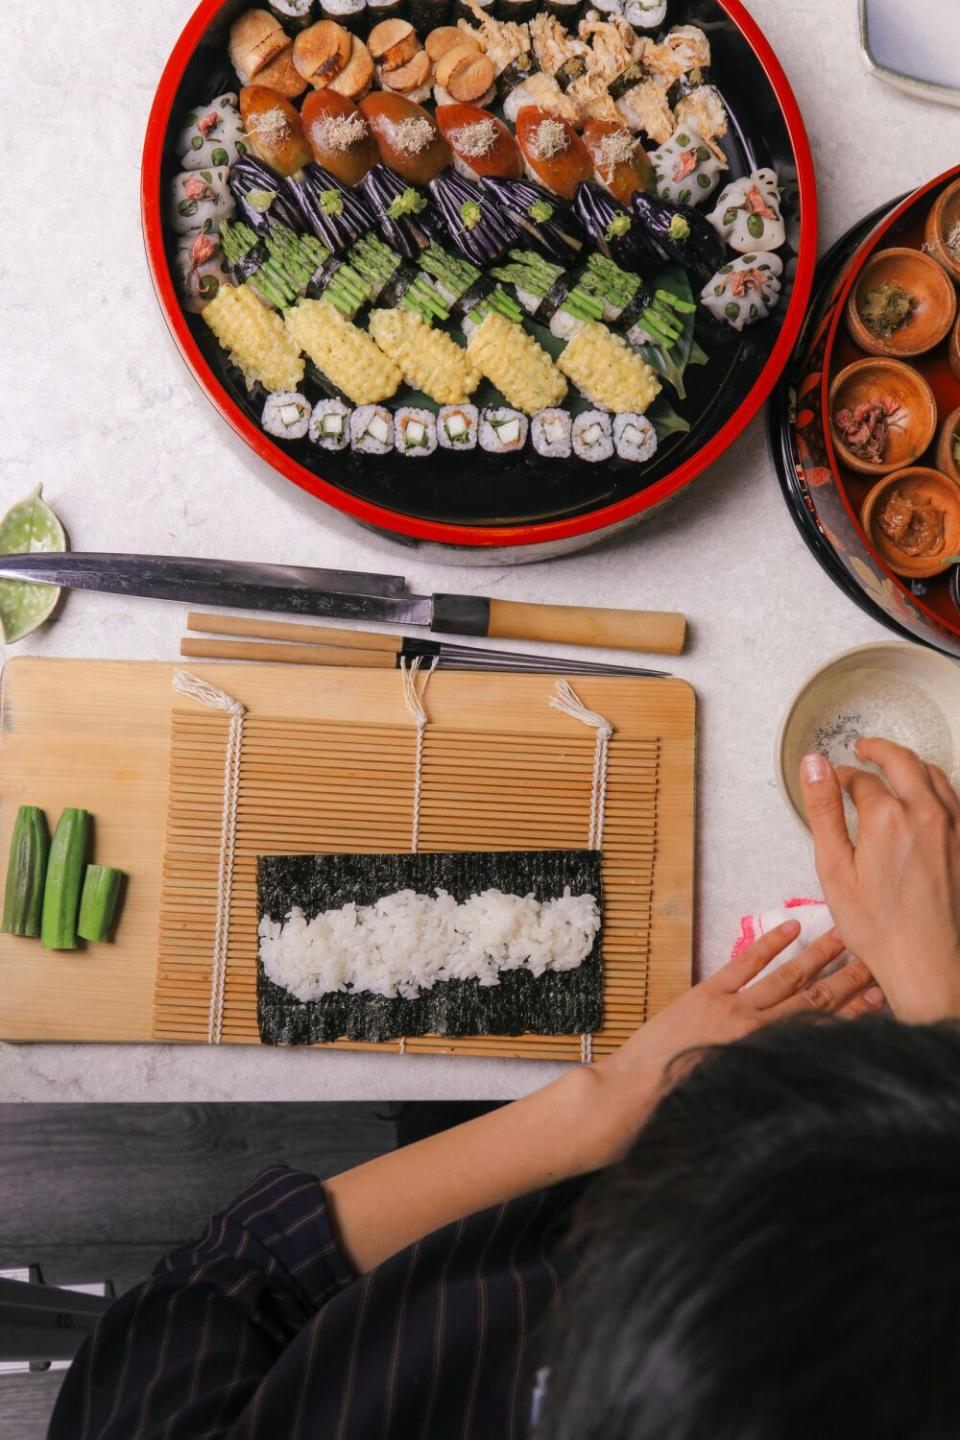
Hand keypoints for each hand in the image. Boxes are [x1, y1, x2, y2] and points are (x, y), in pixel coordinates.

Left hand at [590, 921, 880, 1164]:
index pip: (819, 1028)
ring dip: (819, 956)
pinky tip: (793, 929)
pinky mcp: (705, 995)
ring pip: (786, 977)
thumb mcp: (731, 1098)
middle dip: (847, 981)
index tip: (880, 998)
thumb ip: (765, 1078)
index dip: (853, 1013)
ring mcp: (730, 1009)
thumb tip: (796, 1065)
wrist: (628, 1098)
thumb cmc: (679, 1111)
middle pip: (813, 999)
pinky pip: (745, 964)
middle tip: (876, 963)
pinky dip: (770, 945)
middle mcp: (754, 1032)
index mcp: (764, 1059)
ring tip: (846, 937)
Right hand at [800, 738, 959, 1021]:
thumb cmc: (880, 927)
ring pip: (935, 774)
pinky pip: (954, 798)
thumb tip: (815, 765)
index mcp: (887, 818)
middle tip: (864, 748)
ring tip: (894, 765)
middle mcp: (926, 814)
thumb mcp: (834, 869)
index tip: (834, 778)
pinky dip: (936, 786)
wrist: (928, 963)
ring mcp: (953, 828)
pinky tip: (925, 796)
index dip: (843, 775)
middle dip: (879, 749)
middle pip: (903, 761)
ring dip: (911, 763)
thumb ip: (824, 810)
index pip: (862, 778)